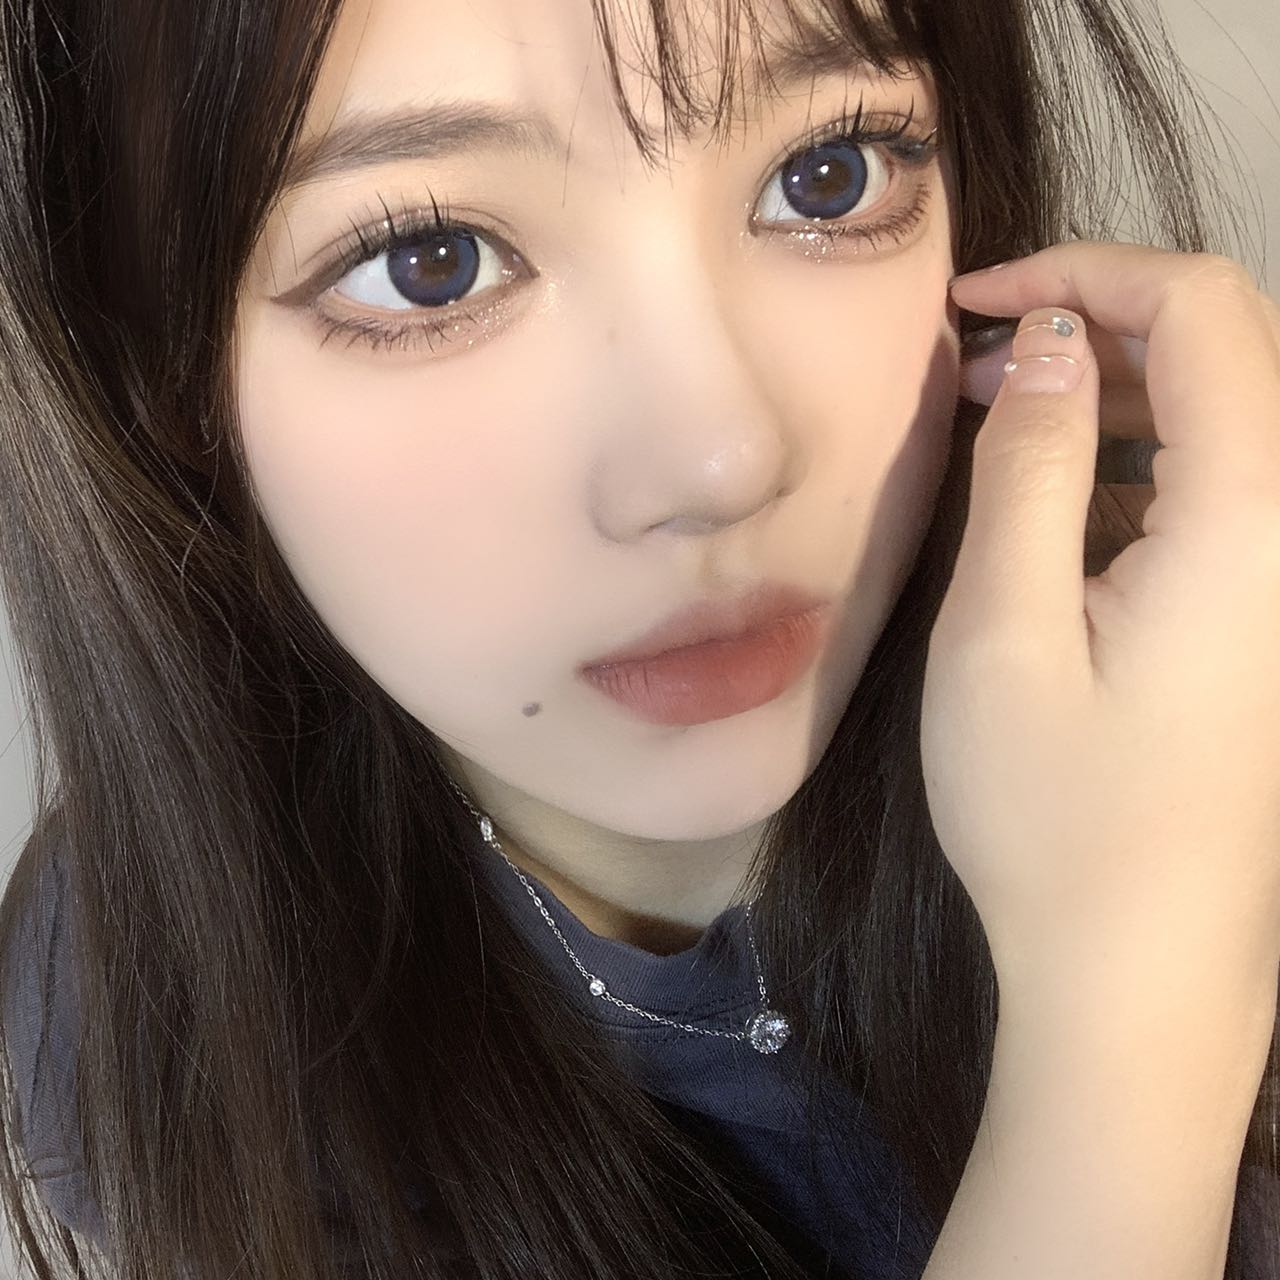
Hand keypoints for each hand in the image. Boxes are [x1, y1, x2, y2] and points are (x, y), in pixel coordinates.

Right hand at [923, 241, 1279, 989]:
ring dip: (1118, 388)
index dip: (1086, 270)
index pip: (1202, 310)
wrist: (1136, 968)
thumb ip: (1024, 467)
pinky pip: (1227, 488)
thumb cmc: (1054, 814)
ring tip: (1001, 415)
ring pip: (1232, 415)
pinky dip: (1144, 456)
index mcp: (1251, 518)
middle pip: (1233, 348)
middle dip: (1099, 320)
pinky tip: (1061, 498)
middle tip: (974, 364)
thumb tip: (1039, 344)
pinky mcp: (1272, 620)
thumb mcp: (1002, 632)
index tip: (974, 303)